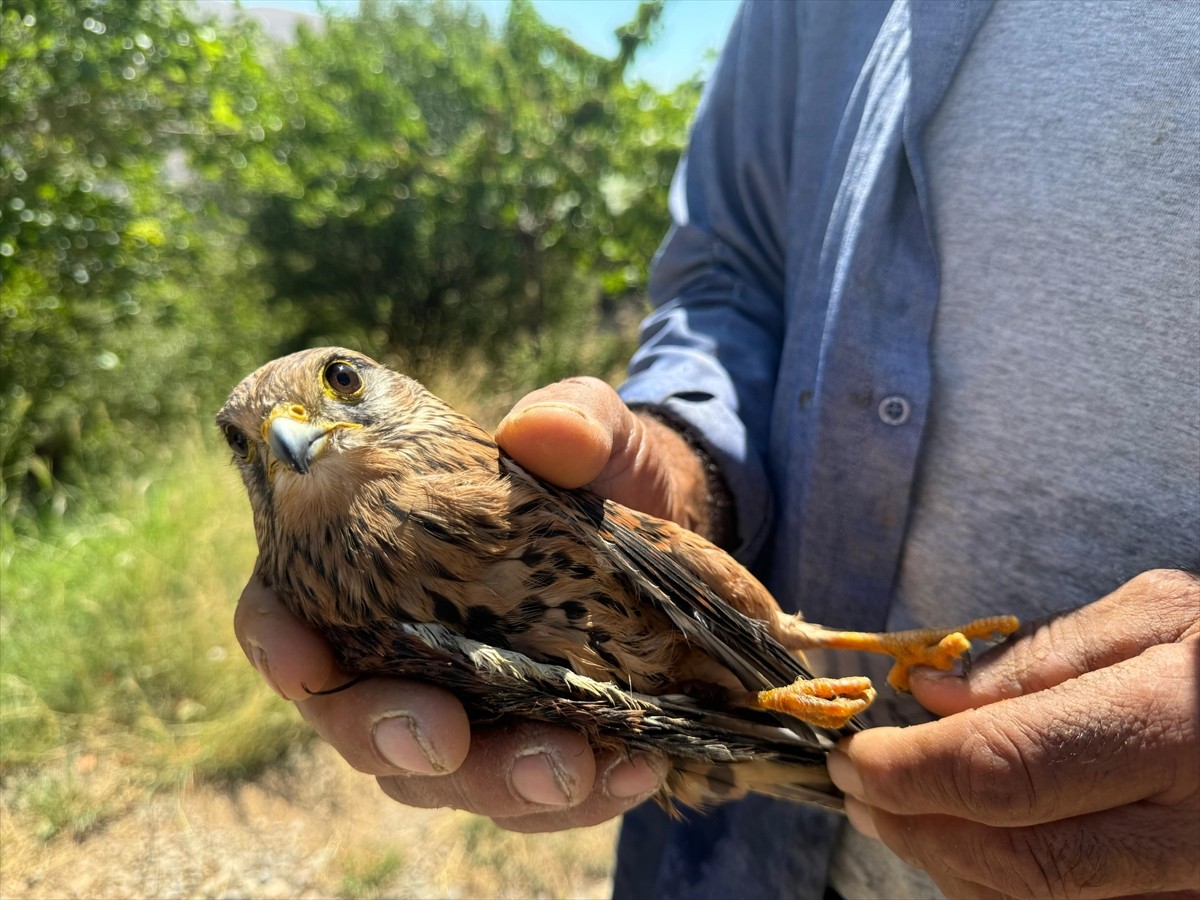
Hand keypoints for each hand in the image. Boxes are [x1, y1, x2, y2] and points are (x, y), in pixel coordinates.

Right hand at [233, 377, 705, 830]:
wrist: (665, 524)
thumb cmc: (597, 470)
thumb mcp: (591, 432)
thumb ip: (573, 422)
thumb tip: (545, 431)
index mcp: (371, 566)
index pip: (285, 613)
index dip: (278, 643)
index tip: (302, 662)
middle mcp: (399, 650)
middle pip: (358, 719)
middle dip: (392, 737)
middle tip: (444, 738)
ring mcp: (463, 709)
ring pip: (444, 778)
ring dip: (500, 783)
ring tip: (572, 767)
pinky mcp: (529, 745)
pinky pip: (534, 797)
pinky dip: (581, 795)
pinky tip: (632, 769)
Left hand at [828, 568, 1199, 898]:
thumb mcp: (1163, 616)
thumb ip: (1044, 659)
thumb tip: (935, 696)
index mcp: (1178, 726)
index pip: (1004, 769)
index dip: (908, 769)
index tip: (851, 752)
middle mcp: (1197, 828)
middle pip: (1015, 858)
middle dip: (912, 825)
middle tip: (857, 789)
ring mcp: (1199, 884)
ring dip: (946, 863)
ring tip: (900, 811)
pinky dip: (1001, 889)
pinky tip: (968, 846)